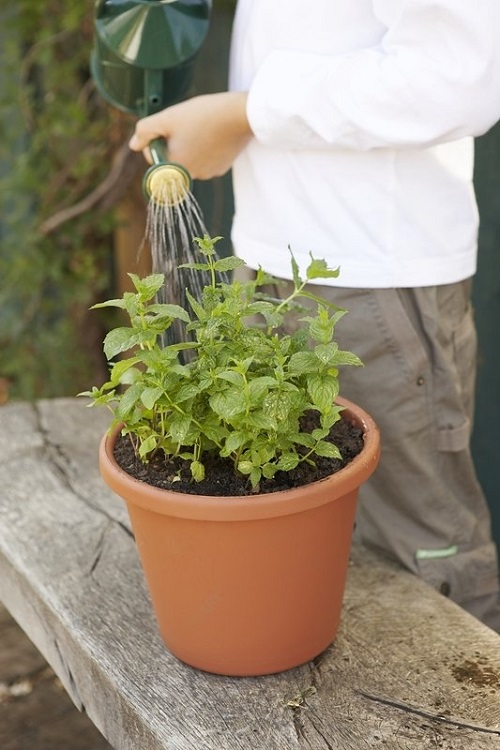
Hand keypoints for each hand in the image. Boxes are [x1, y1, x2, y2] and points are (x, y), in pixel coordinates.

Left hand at [128, 91, 251, 179]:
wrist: (240, 115)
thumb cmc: (202, 115)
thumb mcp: (168, 117)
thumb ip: (145, 130)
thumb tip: (134, 145)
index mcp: (176, 167)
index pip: (155, 161)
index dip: (155, 142)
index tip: (165, 127)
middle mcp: (192, 176)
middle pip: (173, 160)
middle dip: (174, 144)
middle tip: (184, 124)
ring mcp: (209, 173)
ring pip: (190, 160)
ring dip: (190, 146)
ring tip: (199, 127)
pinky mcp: (222, 168)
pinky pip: (206, 160)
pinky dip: (205, 148)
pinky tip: (211, 133)